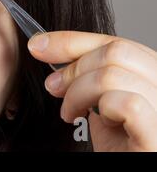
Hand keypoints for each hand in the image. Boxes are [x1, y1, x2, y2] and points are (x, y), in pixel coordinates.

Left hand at [28, 31, 156, 151]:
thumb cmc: (120, 144)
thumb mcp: (102, 99)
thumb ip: (91, 73)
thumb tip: (50, 46)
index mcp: (156, 73)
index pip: (116, 42)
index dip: (72, 41)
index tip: (38, 45)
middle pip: (115, 52)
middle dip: (73, 69)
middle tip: (54, 87)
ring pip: (113, 75)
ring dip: (78, 93)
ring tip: (70, 113)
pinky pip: (126, 104)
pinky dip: (103, 110)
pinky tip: (103, 124)